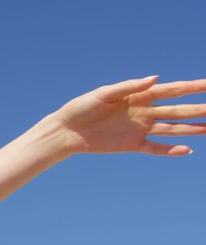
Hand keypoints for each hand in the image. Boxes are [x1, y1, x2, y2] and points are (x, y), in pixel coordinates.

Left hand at [54, 76, 205, 156]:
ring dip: (191, 129)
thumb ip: (130, 85)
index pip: (172, 90)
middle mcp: (144, 112)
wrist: (66, 130)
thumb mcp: (105, 93)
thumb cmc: (82, 106)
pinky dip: (170, 150)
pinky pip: (155, 148)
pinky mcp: (131, 144)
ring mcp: (139, 129)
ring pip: (171, 128)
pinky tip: (187, 150)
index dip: (192, 87)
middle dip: (199, 109)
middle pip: (177, 109)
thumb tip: (156, 78)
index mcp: (139, 95)